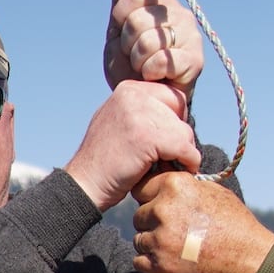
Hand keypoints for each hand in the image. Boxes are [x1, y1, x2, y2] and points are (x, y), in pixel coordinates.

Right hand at [65, 82, 201, 212]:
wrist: (85, 183)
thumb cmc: (104, 162)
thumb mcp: (120, 123)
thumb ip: (142, 113)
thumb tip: (174, 115)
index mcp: (128, 89)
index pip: (171, 94)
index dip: (176, 118)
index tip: (169, 138)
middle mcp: (133, 95)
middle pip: (180, 109)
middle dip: (181, 133)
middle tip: (172, 154)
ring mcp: (140, 114)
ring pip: (184, 130)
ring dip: (184, 151)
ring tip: (170, 164)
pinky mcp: (147, 137)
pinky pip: (184, 147)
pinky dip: (188, 161)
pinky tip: (180, 169)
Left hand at [105, 0, 202, 100]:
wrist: (145, 103)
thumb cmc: (131, 70)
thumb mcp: (117, 34)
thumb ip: (121, 5)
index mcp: (162, 3)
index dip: (121, 16)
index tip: (122, 32)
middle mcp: (180, 14)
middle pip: (139, 19)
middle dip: (128, 43)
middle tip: (135, 56)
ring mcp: (190, 36)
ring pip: (148, 41)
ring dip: (138, 61)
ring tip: (144, 68)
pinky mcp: (194, 60)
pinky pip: (161, 61)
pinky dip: (149, 73)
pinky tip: (154, 77)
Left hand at [132, 171, 273, 272]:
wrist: (247, 258)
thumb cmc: (234, 224)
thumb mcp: (212, 191)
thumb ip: (185, 185)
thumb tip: (167, 178)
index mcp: (175, 185)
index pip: (142, 188)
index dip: (151, 200)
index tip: (162, 210)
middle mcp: (163, 209)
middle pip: (139, 216)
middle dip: (152, 224)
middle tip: (172, 233)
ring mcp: (159, 238)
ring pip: (139, 239)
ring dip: (152, 245)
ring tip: (174, 248)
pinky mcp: (159, 263)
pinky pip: (140, 261)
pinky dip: (151, 264)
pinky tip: (169, 262)